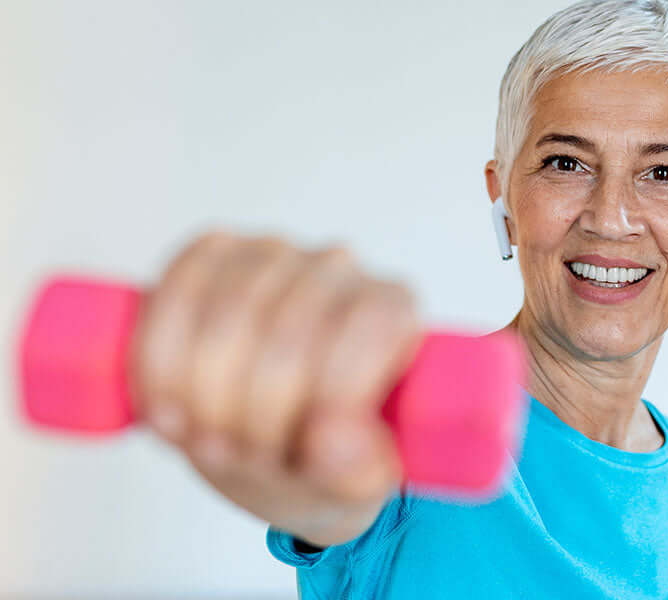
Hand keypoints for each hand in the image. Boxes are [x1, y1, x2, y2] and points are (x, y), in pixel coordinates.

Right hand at [132, 233, 422, 547]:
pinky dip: (158, 359)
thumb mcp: (350, 481)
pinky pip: (173, 293)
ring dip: (202, 397)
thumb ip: (354, 470)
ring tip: (206, 442)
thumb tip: (334, 442)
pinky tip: (164, 407)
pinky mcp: (212, 254)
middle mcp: (340, 270)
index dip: (327, 396)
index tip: (294, 456)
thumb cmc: (325, 457)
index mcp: (393, 311)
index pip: (368, 328)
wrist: (268, 439)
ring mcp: (274, 254)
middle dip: (252, 415)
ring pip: (225, 317)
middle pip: (288, 334)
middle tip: (239, 459)